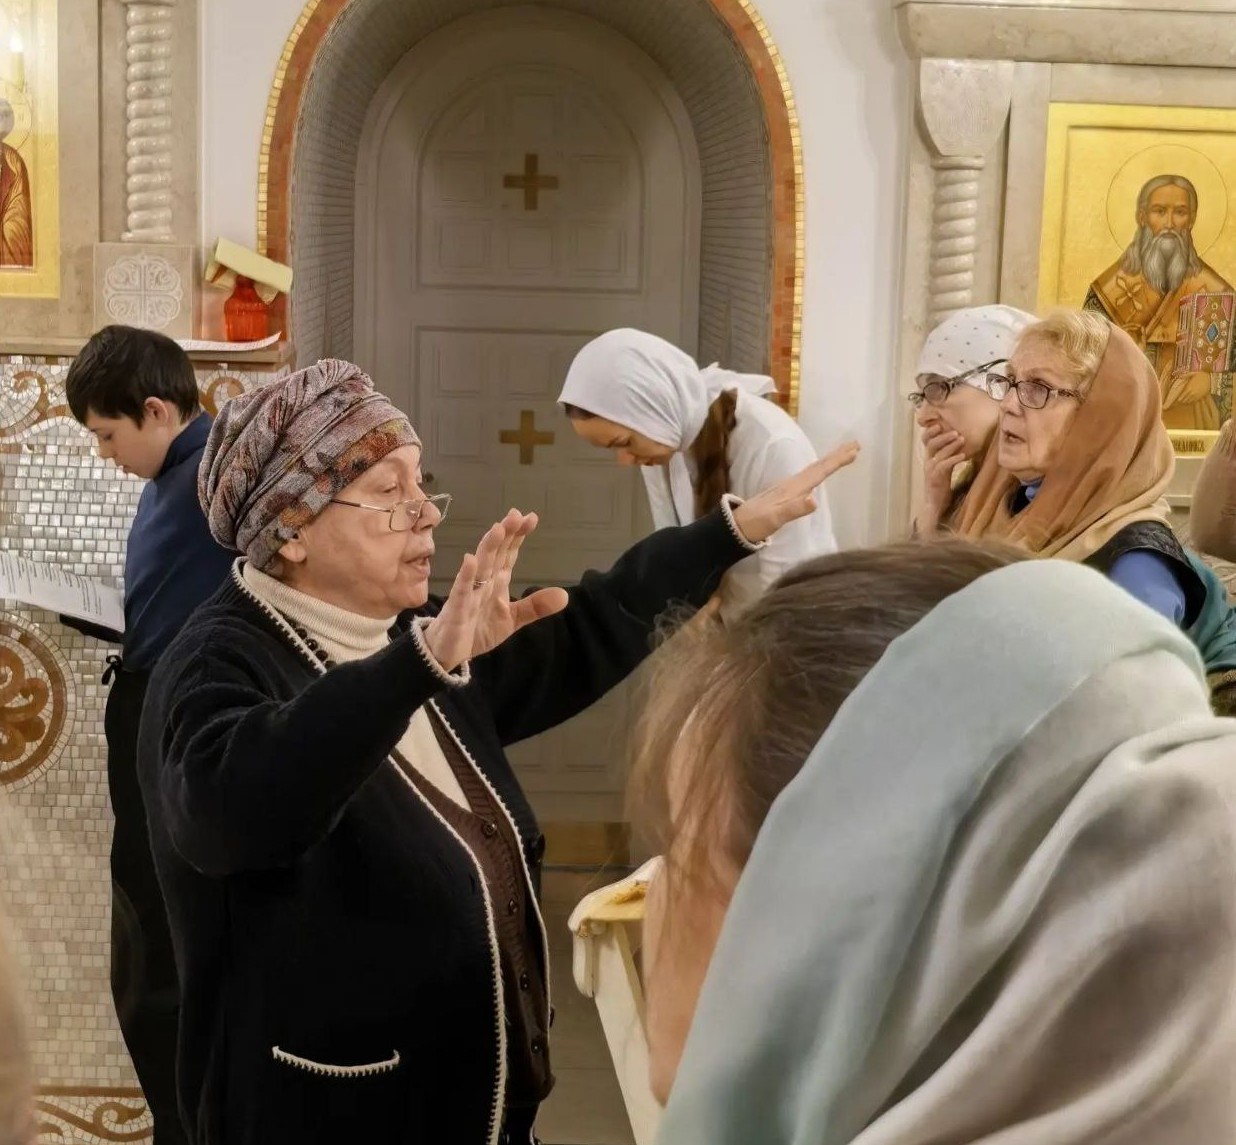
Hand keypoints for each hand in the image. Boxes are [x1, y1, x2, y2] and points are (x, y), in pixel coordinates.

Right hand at [421, 510, 568, 671]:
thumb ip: (535, 606)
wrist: (447, 653)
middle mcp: (482, 582)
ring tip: (498, 529)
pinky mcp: (456, 609)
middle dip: (505, 534)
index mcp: (496, 582)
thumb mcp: (511, 619)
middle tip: (516, 514)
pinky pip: (461, 591)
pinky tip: (470, 561)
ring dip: (488, 547)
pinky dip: (466, 576)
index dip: (518, 536)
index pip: (508, 554)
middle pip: (495, 553)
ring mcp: (468, 593)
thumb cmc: (476, 630)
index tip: (531, 517)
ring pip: (479, 566)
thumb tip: (565, 595)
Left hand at [731, 441, 859, 543]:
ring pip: (813, 471)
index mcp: (793, 488)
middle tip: (856, 444)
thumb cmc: (756, 523)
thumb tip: (815, 499)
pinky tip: (818, 475)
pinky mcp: (785, 494)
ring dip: (829, 462)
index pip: (819, 471)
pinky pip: (808, 479)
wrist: (735, 526)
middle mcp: (792, 484)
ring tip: (844, 455)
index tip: (855, 450)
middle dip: (837, 456)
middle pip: (818, 466)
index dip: (837, 461)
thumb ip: (794, 509)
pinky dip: (818, 473)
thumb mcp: (775, 518)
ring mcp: (788, 488)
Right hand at [920, 423, 966, 529]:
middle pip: (931, 444)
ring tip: (962, 439)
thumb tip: (961, 443)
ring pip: (938, 453)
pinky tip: (963, 456)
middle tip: (956, 431)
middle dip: (943, 436)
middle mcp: (928, 462)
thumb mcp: (946, 468)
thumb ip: (949, 456)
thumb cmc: (942, 486)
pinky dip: (954, 459)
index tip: (940, 424)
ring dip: (950, 445)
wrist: (935, 504)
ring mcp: (931, 470)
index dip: (930, 432)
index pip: (926, 441)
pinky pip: (944, 465)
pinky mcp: (936, 478)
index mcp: (929, 459)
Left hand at [1164, 370, 1212, 408]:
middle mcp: (1191, 394)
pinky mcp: (1201, 397)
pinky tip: (1189, 400)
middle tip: (1177, 401)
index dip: (1177, 399)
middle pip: (1183, 400)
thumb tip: (1179, 376)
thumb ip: (1185, 376)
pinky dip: (1190, 402)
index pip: (1180, 397)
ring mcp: (1196, 396)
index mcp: (1188, 388)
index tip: (1175, 399)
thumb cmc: (1202, 375)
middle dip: (1180, 401)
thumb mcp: (1193, 373)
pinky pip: (1193, 402)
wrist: (1213, 378)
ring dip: (1184, 402)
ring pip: (1188, 402)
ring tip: (1182, 401)